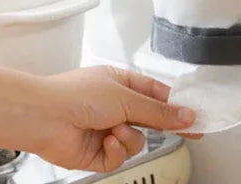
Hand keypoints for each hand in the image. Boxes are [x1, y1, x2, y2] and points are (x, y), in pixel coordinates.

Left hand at [31, 66, 202, 172]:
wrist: (44, 117)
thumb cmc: (77, 94)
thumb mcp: (126, 97)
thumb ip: (159, 111)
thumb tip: (186, 114)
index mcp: (123, 84)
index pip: (158, 95)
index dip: (178, 105)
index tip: (196, 114)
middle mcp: (115, 107)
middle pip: (150, 119)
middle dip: (165, 125)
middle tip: (190, 131)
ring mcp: (107, 130)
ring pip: (137, 141)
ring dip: (128, 137)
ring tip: (114, 130)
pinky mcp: (97, 153)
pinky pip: (119, 157)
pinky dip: (114, 150)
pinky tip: (104, 141)